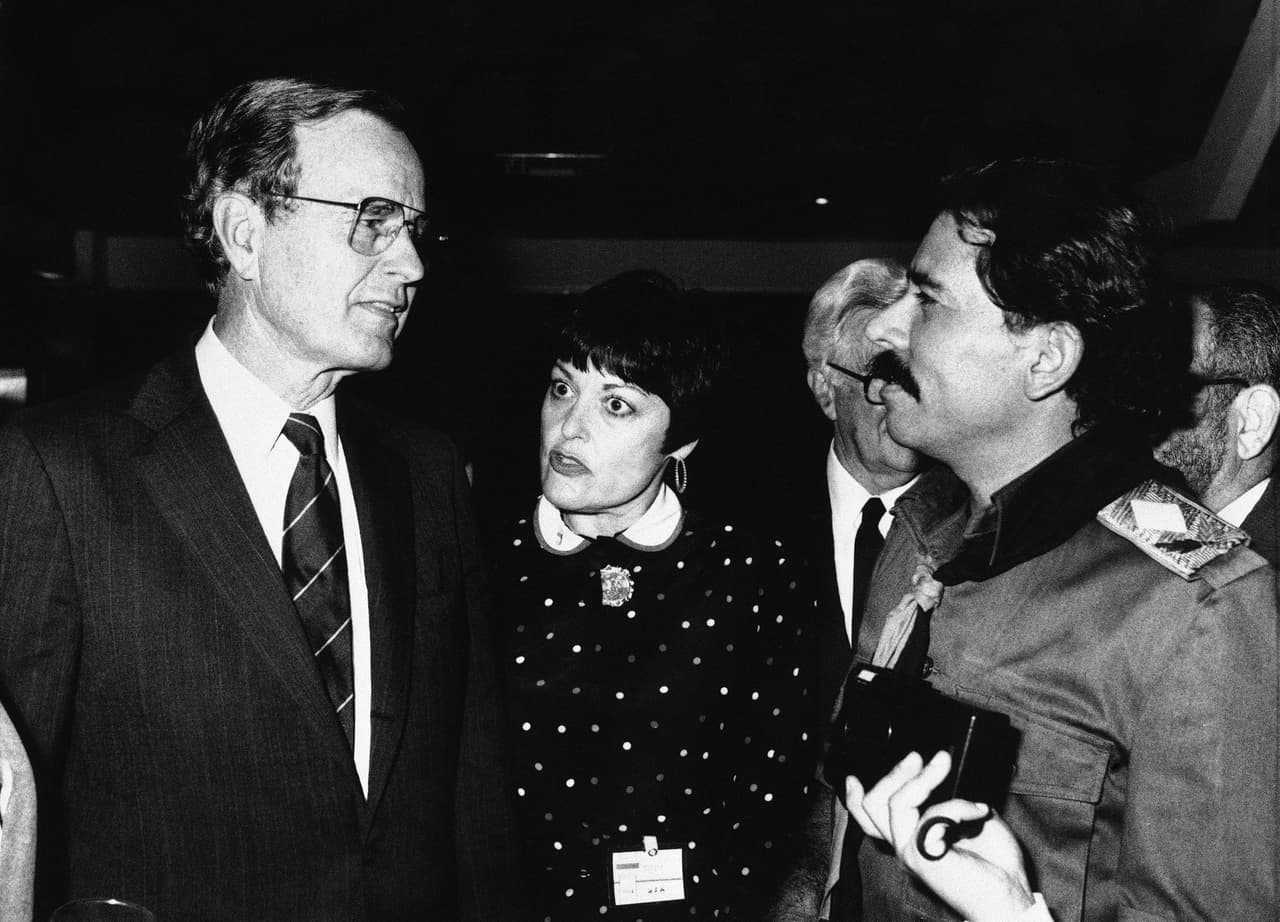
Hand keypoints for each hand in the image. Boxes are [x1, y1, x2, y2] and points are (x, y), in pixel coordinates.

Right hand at [843, 751, 1036, 921]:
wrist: (1010, 899)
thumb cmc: (996, 865)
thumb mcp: (971, 819)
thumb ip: (952, 801)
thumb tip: (950, 776)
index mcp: (911, 838)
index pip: (869, 819)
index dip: (854, 797)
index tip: (853, 777)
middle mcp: (905, 846)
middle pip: (872, 806)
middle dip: (894, 773)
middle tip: (917, 757)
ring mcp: (912, 853)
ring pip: (895, 804)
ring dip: (922, 778)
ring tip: (944, 763)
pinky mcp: (925, 857)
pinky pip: (932, 816)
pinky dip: (957, 805)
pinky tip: (979, 809)